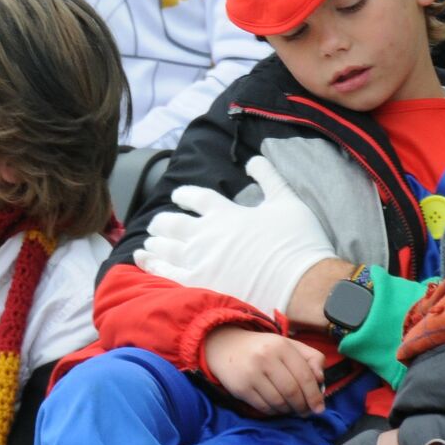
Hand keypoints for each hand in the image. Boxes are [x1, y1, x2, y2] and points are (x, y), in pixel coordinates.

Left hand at [135, 156, 337, 317]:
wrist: (301, 284)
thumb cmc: (298, 242)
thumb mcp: (287, 201)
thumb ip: (268, 177)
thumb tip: (254, 159)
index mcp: (225, 213)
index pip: (197, 198)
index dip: (185, 195)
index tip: (178, 196)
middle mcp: (206, 235)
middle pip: (173, 224)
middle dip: (163, 222)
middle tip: (157, 224)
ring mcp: (199, 261)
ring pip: (165, 248)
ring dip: (154, 244)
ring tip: (148, 244)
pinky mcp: (199, 285)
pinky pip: (166, 274)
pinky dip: (151, 265)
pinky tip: (143, 262)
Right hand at [203, 328, 325, 417]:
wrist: (227, 346)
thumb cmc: (265, 348)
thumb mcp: (289, 345)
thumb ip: (311, 357)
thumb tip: (321, 380)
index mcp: (282, 346)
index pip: (305, 376)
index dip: (315, 395)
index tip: (319, 408)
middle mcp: (266, 358)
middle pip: (292, 392)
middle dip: (303, 406)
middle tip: (306, 412)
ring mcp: (251, 374)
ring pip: (278, 402)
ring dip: (289, 410)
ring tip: (291, 408)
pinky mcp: (241, 388)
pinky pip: (264, 407)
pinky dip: (274, 411)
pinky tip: (277, 407)